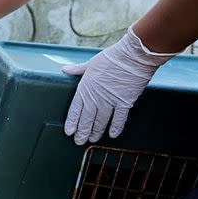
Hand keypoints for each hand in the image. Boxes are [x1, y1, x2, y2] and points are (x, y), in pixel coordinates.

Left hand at [63, 28, 177, 144]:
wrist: (133, 57)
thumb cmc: (111, 58)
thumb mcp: (90, 63)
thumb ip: (77, 69)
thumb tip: (64, 69)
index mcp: (85, 88)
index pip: (75, 110)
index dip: (72, 122)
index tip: (69, 132)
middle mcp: (95, 97)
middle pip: (86, 119)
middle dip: (82, 132)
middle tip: (80, 141)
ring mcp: (110, 101)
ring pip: (100, 121)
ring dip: (96, 131)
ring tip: (93, 139)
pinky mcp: (125, 102)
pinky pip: (119, 119)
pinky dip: (115, 127)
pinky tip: (112, 135)